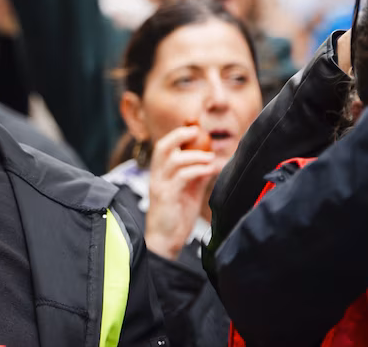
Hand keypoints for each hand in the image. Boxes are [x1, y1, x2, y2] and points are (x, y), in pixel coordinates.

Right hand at [144, 125, 218, 260]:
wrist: (164, 241)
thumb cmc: (175, 218)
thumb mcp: (188, 192)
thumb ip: (196, 176)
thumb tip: (210, 161)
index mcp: (160, 174)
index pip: (164, 147)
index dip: (178, 134)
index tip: (195, 127)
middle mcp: (157, 176)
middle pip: (163, 147)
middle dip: (180, 135)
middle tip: (198, 132)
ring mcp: (160, 186)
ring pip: (174, 160)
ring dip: (195, 155)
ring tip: (210, 158)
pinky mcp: (166, 197)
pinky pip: (182, 177)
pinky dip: (198, 170)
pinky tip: (210, 170)